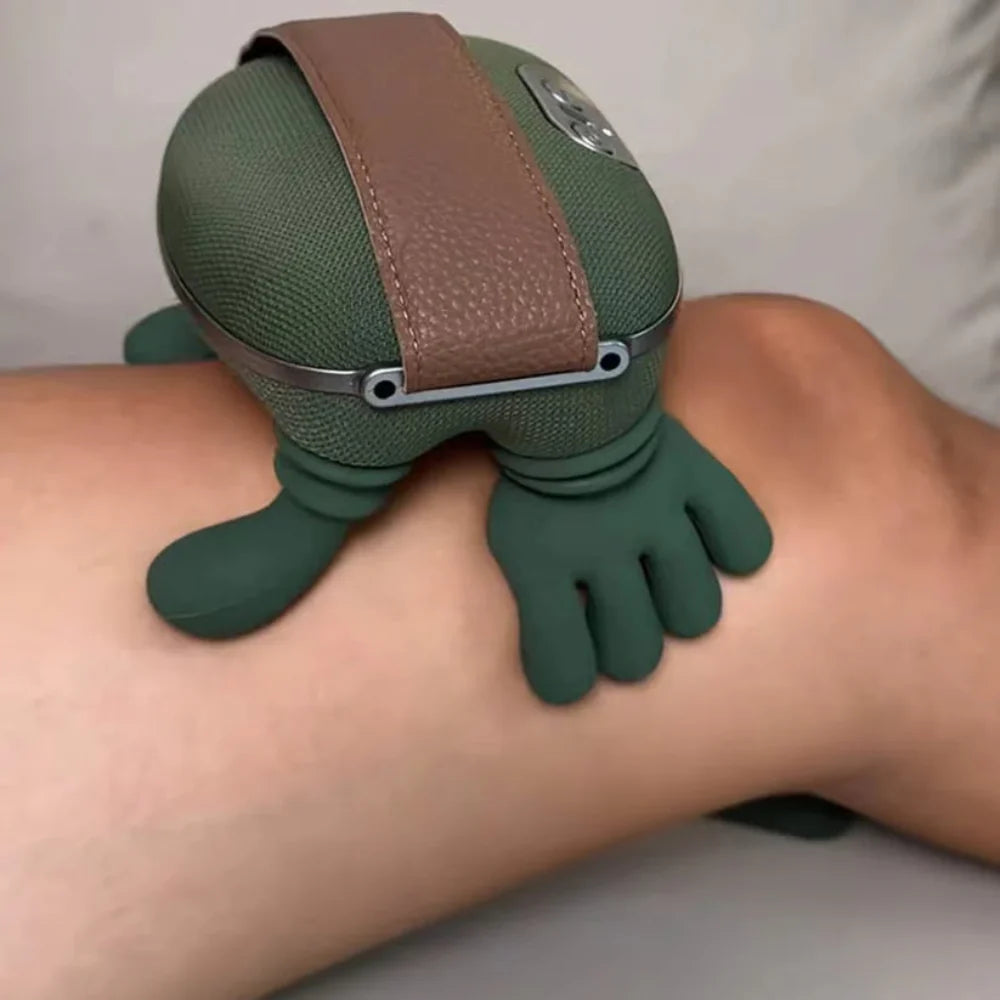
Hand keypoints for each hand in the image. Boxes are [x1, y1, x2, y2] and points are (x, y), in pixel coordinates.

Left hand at [487, 413, 771, 703]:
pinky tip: (710, 547)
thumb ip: (536, 600)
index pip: (562, 666)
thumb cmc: (535, 478)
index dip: (567, 679)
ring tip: (665, 589)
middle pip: (636, 655)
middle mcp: (600, 547)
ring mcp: (653, 513)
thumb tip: (560, 674)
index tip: (568, 672)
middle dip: (628, 655)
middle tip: (623, 628)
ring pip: (695, 614)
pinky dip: (736, 553)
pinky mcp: (693, 478)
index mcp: (541, 560)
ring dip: (681, 614)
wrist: (563, 389)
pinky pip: (742, 541)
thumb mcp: (511, 537)